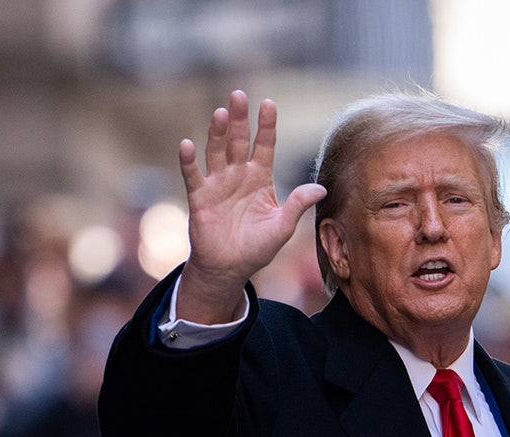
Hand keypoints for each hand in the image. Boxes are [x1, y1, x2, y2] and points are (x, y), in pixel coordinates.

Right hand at [176, 90, 325, 322]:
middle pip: (238, 141)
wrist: (230, 268)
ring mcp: (217, 183)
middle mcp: (238, 175)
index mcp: (260, 178)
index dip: (266, 125)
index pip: (264, 145)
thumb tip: (322, 188)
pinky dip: (188, 161)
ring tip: (219, 113)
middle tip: (238, 95)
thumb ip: (298, 205)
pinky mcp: (199, 197)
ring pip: (216, 152)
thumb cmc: (257, 247)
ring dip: (216, 133)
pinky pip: (192, 175)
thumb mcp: (282, 227)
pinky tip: (187, 144)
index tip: (268, 103)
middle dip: (239, 119)